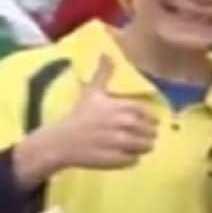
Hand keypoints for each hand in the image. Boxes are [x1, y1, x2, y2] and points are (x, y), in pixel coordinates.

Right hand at [14, 56, 157, 188]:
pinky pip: (135, 161)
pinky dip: (131, 159)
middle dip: (146, 134)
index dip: (147, 119)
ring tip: (128, 145)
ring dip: (141, 146)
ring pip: (146, 147)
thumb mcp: (92, 92)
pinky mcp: (117, 161)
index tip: (140, 121)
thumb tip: (108, 52)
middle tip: (133, 134)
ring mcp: (122, 144)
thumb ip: (104, 73)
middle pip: (151, 132)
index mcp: (123, 108)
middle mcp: (125, 125)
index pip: (150, 115)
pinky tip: (119, 154)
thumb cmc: (79, 115)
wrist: (60, 142)